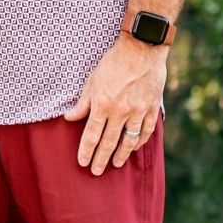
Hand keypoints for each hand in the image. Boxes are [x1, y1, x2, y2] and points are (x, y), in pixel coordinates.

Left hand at [64, 36, 167, 175]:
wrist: (142, 50)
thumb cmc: (113, 62)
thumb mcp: (92, 80)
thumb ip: (83, 102)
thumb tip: (69, 117)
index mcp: (103, 104)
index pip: (91, 135)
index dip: (86, 151)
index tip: (83, 163)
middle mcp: (120, 112)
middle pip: (109, 142)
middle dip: (101, 159)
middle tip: (96, 172)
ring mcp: (138, 111)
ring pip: (129, 140)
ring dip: (121, 154)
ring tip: (115, 164)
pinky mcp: (152, 108)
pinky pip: (146, 130)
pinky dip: (140, 141)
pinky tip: (135, 147)